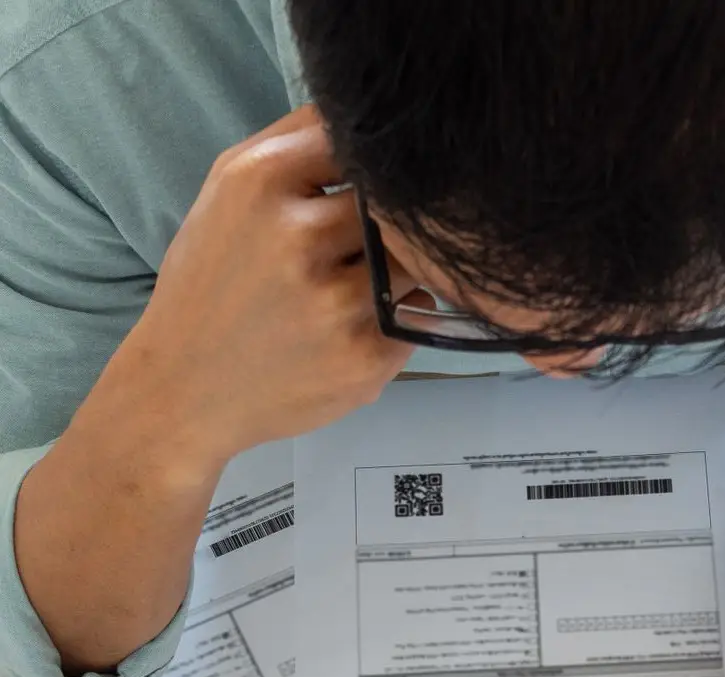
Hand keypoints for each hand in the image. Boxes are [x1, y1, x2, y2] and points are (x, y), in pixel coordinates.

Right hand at [113, 105, 425, 462]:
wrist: (185, 389)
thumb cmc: (212, 285)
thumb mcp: (229, 192)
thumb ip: (297, 142)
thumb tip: (371, 115)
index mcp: (261, 182)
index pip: (358, 141)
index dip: (370, 166)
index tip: (364, 187)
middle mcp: (299, 238)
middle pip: (393, 204)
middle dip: (385, 224)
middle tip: (355, 249)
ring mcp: (336, 303)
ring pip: (412, 262)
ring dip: (396, 272)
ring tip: (348, 290)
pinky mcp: (364, 357)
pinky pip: (415, 316)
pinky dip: (396, 318)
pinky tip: (350, 329)